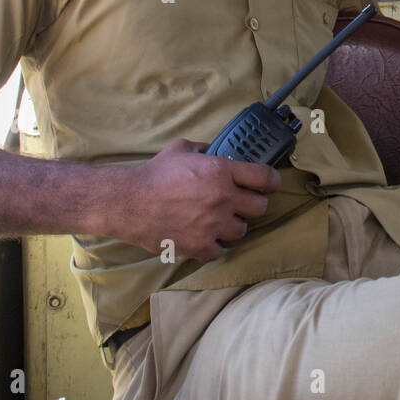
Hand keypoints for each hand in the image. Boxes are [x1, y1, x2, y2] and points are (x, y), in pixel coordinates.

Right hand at [114, 138, 279, 262]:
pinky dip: (214, 245)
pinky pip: (221, 250)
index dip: (271, 181)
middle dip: (253, 204)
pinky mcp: (200, 246)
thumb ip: (206, 149)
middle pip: (261, 207)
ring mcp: (213, 225)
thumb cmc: (154, 175)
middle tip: (240, 203)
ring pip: (242, 230)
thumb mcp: (182, 149)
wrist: (128, 202)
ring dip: (233, 225)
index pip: (266, 178)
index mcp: (222, 171)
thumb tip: (217, 150)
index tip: (269, 184)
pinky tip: (205, 236)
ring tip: (218, 220)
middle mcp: (223, 199)